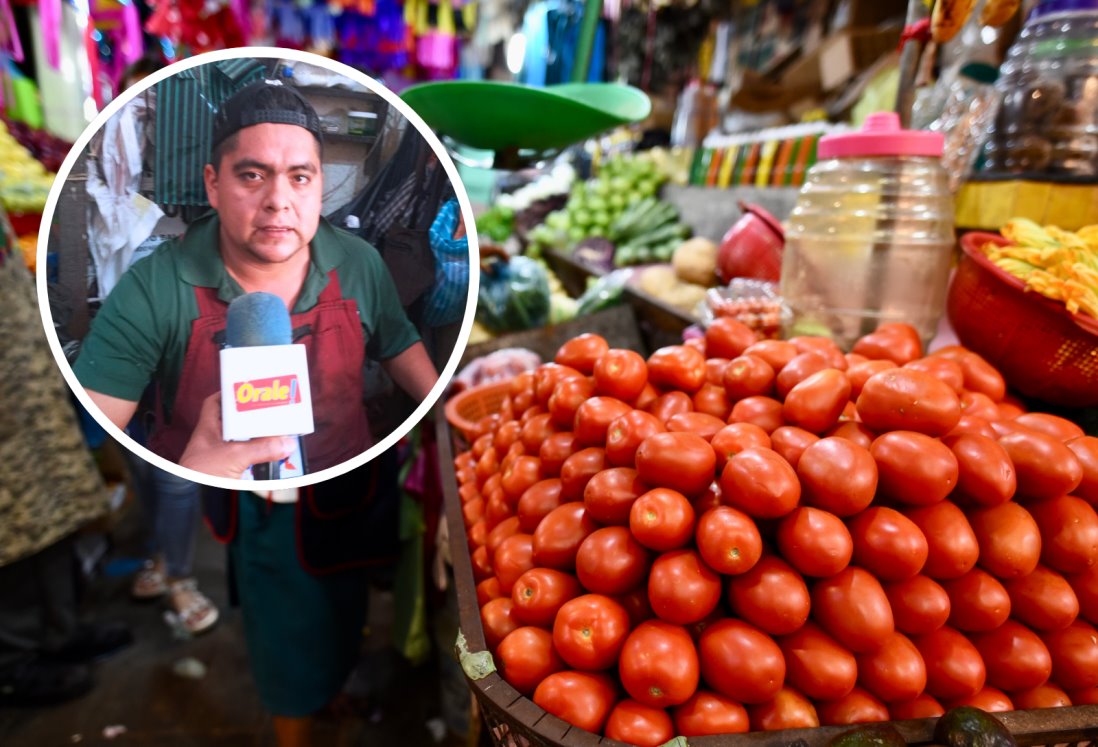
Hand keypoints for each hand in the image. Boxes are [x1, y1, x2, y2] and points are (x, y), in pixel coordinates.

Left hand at [179, 393, 294, 478]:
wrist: (190, 501)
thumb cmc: (197, 476)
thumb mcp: (234, 457)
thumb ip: (261, 449)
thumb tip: (285, 443)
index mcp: (208, 430)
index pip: (215, 404)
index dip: (229, 395)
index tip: (246, 390)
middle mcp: (214, 443)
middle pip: (236, 425)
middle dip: (254, 422)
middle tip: (270, 418)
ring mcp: (220, 458)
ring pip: (243, 445)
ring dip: (258, 445)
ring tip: (274, 441)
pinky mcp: (227, 474)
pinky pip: (247, 464)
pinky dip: (259, 463)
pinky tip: (269, 463)